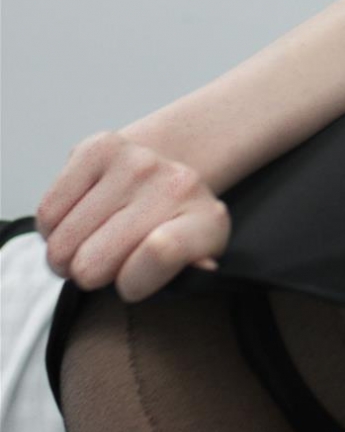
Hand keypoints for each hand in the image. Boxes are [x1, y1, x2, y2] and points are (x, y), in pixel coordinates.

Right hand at [35, 129, 230, 303]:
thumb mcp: (189, 263)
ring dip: (67, 254)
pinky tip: (76, 222)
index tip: (128, 281)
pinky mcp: (98, 148)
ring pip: (63, 243)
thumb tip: (199, 269)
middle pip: (94, 263)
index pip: (162, 253)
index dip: (131, 283)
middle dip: (89, 274)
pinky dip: (52, 229)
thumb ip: (187, 273)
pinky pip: (47, 213)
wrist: (162, 178)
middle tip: (104, 261)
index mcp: (208, 222)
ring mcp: (137, 161)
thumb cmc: (167, 232)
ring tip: (91, 242)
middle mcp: (177, 185)